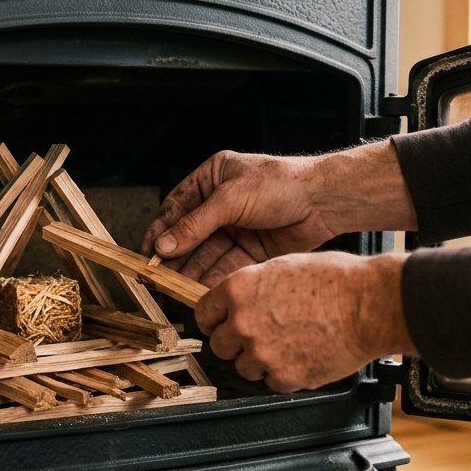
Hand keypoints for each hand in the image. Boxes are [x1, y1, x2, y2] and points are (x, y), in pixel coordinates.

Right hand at [140, 151, 333, 286]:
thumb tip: (163, 244)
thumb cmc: (280, 184)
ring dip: (191, 271)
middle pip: (189, 236)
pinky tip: (201, 290)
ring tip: (177, 288)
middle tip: (159, 277)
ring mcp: (234, 229)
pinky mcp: (249, 250)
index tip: (147, 252)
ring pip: (205, 254)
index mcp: (211, 180)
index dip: (160, 231)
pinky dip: (212, 278)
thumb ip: (195, 224)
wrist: (323, 201)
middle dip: (175, 256)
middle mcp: (220, 205)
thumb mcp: (230, 200)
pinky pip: (224, 266)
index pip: (175, 208)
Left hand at [196, 251, 415, 392]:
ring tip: (288, 346)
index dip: (214, 320)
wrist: (370, 305)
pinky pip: (271, 382)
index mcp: (239, 290)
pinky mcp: (284, 376)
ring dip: (260, 361)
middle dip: (236, 343)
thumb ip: (253, 287)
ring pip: (244, 368)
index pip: (204, 313)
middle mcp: (243, 322)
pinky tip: (303, 356)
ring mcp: (262, 353)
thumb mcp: (283, 267)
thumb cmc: (337, 281)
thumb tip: (238, 301)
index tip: (220, 325)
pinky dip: (284, 374)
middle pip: (219, 346)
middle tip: (260, 337)